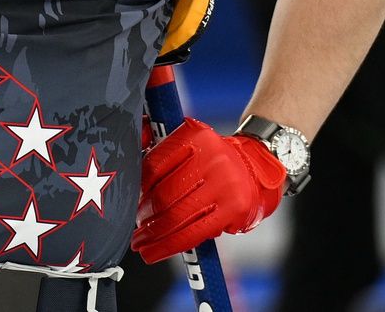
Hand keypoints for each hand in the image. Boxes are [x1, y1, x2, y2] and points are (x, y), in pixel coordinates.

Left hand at [132, 117, 285, 261]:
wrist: (256, 164)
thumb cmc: (213, 155)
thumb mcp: (189, 141)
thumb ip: (161, 152)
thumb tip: (132, 184)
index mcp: (194, 137)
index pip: (155, 166)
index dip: (137, 189)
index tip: (128, 201)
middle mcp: (211, 159)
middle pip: (165, 195)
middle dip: (144, 216)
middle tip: (132, 229)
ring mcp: (225, 185)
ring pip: (180, 217)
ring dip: (156, 236)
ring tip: (142, 245)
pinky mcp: (234, 208)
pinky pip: (198, 231)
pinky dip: (175, 243)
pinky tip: (160, 249)